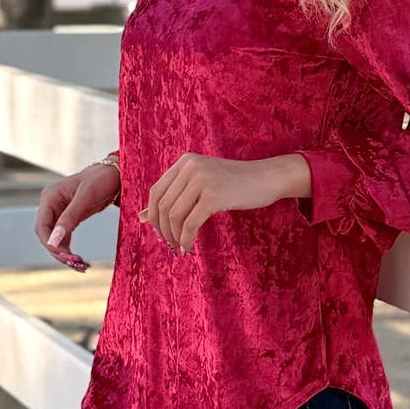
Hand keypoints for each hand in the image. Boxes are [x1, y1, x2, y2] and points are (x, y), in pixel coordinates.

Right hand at [35, 164, 119, 268]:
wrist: (115, 173)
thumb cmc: (101, 180)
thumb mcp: (86, 197)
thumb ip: (70, 218)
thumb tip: (54, 240)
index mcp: (49, 197)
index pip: (42, 227)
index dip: (51, 244)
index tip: (66, 257)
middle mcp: (50, 204)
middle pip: (47, 236)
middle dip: (59, 252)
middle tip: (77, 264)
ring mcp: (58, 212)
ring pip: (55, 239)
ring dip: (64, 254)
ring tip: (81, 266)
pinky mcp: (68, 218)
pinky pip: (64, 238)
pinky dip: (69, 249)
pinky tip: (79, 260)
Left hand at [138, 153, 281, 254]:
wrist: (268, 178)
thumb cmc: (236, 183)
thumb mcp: (202, 185)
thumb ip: (174, 196)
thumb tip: (141, 217)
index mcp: (185, 161)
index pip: (156, 191)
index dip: (154, 215)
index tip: (162, 232)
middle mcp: (190, 167)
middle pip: (162, 205)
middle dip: (162, 229)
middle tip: (170, 244)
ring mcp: (202, 180)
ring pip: (174, 215)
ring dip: (174, 236)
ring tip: (180, 246)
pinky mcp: (214, 196)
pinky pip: (190, 223)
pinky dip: (186, 239)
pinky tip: (188, 247)